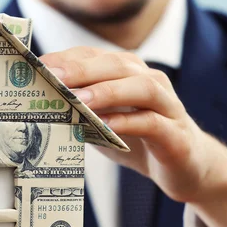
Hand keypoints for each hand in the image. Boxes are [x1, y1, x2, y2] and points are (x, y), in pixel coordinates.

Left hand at [40, 47, 226, 226]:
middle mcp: (152, 83)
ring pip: (142, 88)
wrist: (185, 169)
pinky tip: (107, 127)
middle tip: (55, 78)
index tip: (40, 66)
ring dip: (108, 91)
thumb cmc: (139, 141)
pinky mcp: (176, 136)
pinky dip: (129, 123)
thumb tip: (43, 107)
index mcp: (132, 75)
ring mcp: (168, 108)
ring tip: (79, 100)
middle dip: (83, 70)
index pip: (98, 56)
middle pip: (119, 66)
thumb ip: (82, 113)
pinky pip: (153, 124)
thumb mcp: (105, 124)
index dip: (70, 59)